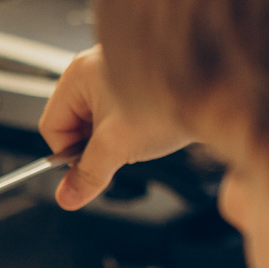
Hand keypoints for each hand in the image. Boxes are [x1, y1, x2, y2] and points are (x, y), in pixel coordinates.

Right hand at [40, 47, 188, 211]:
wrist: (217, 90)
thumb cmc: (167, 102)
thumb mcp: (117, 147)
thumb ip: (87, 175)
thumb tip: (68, 196)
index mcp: (77, 76)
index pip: (52, 126)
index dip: (68, 154)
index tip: (88, 168)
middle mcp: (94, 71)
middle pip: (74, 125)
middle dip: (94, 146)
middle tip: (117, 152)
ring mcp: (116, 76)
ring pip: (98, 123)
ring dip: (114, 139)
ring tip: (139, 137)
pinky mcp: (138, 86)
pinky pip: (119, 116)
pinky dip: (130, 129)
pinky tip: (149, 129)